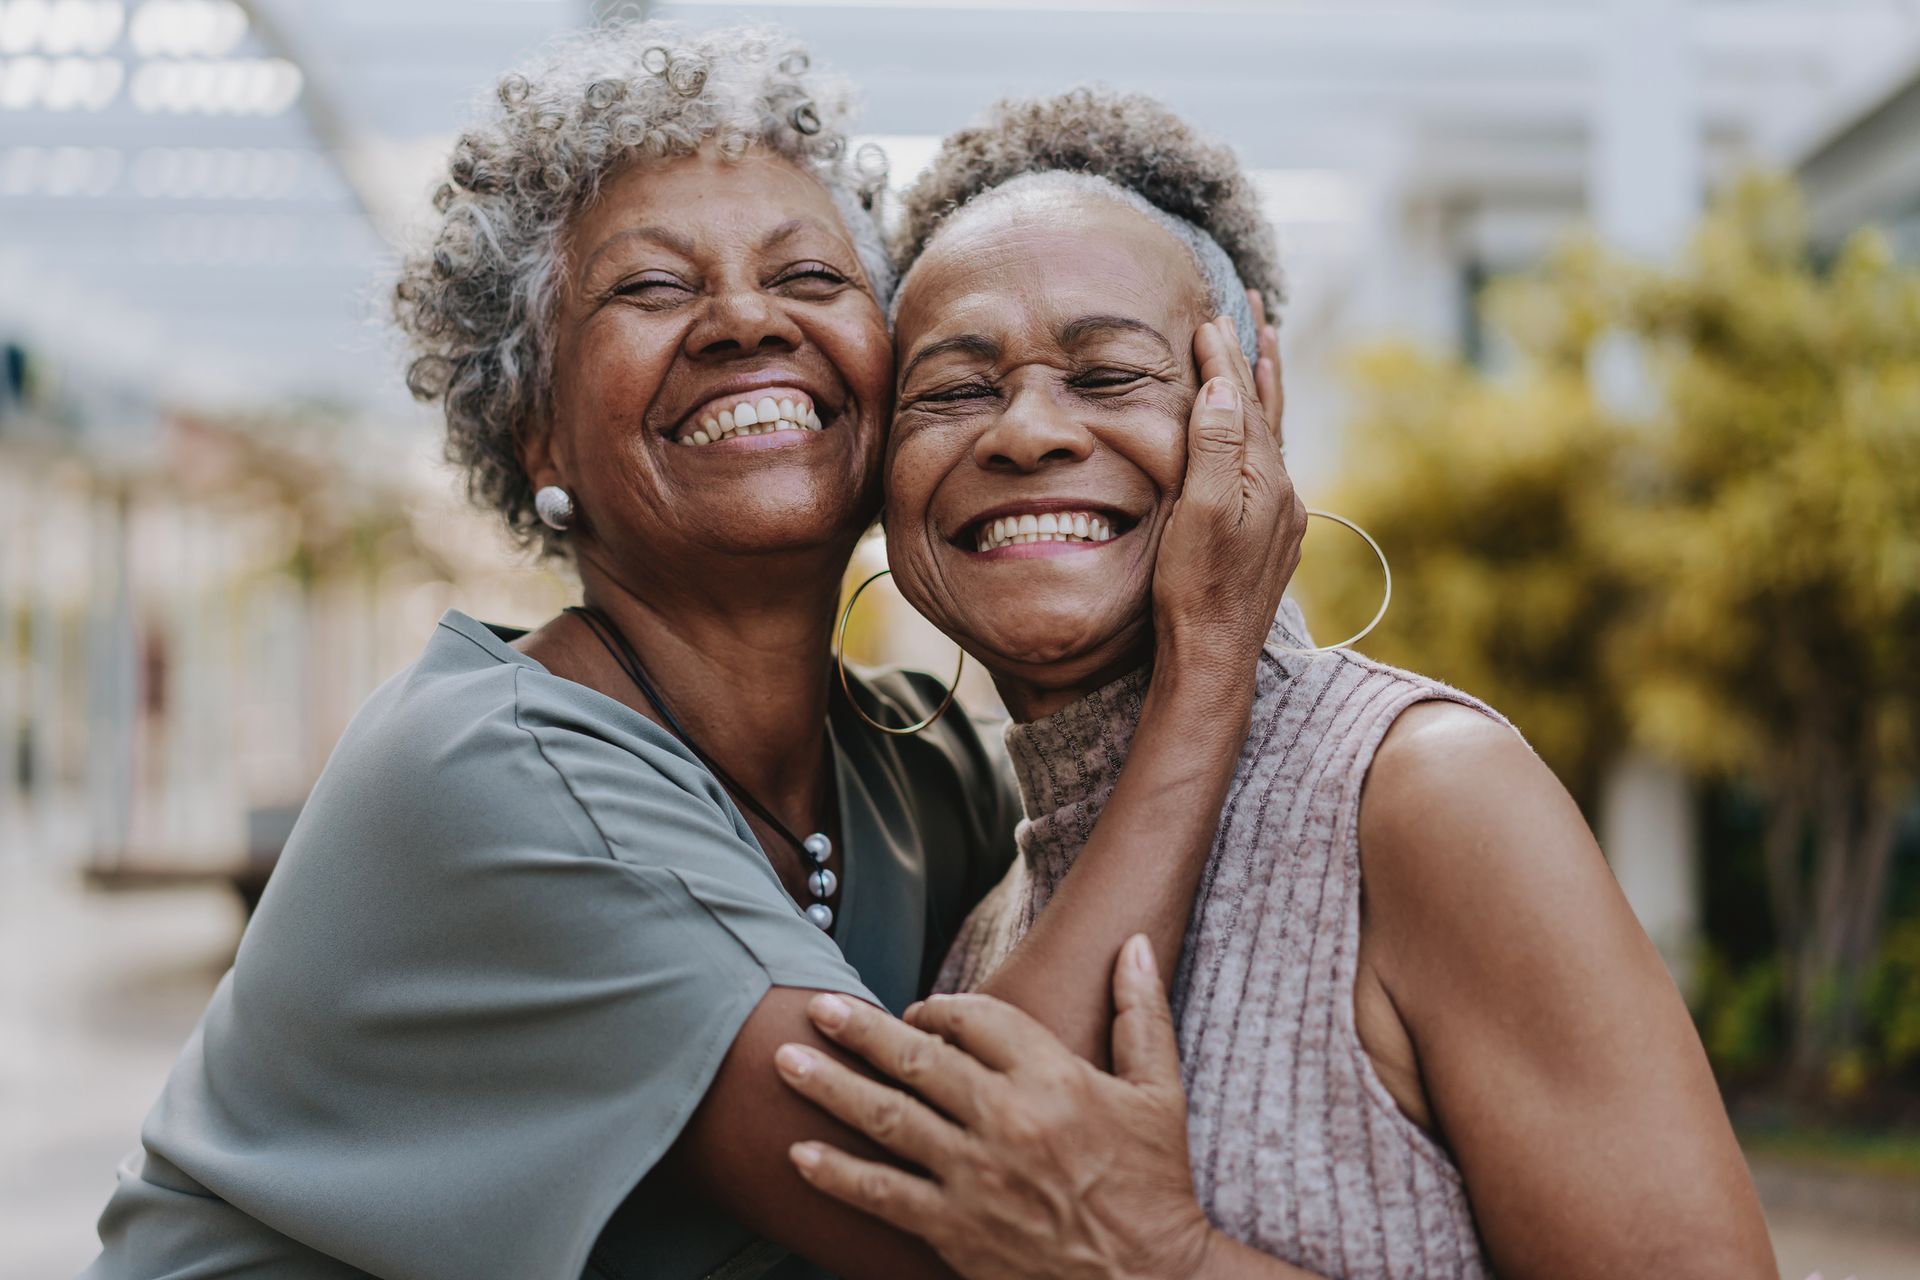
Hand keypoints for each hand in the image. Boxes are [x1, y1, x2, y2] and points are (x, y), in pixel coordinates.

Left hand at [775, 936, 1214, 1279]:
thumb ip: (1141, 1013)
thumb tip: (1133, 941)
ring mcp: (975, 1177)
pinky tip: (800, 1155)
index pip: (976, 1019)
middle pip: (917, 1059)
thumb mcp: (1160, 1092)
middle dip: (861, 1030)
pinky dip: (837, 1174)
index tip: (921, 1014)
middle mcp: (1008, 1120)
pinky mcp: (956, 1230)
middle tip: (816, 1008)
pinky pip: (883, 1195)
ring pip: (887, 1119)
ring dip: (830, 1087)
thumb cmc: (1154, 1184)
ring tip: (785, 1061)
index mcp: (1055, 1078)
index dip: (941, 1009)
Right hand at [1152, 313, 1304, 713]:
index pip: (1243, 401)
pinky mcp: (1267, 535)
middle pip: (1266, 409)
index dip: (1224, 358)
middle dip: (1255, 356)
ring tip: (1265, 348)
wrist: (1212, 657)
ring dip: (1263, 389)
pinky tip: (1256, 430)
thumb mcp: (1201, 511)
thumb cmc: (1196, 589)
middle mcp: (1281, 491)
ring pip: (1270, 434)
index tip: (1209, 318)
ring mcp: (1278, 515)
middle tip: (1254, 306)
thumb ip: (1216, 445)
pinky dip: (1260, 430)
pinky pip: (1265, 462)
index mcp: (1266, 479)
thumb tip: (1226, 386)